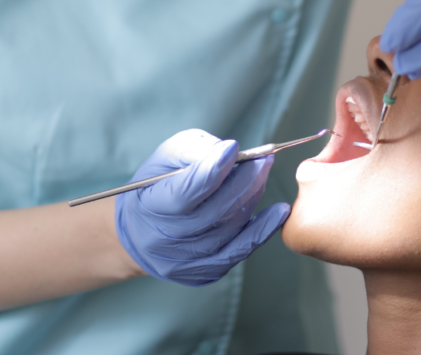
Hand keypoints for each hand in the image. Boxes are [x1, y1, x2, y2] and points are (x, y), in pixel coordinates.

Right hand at [114, 129, 289, 285]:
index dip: (212, 170)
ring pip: (230, 228)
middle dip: (244, 181)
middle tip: (262, 159)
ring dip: (253, 197)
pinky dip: (263, 230)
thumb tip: (230, 152)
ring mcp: (185, 260)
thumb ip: (195, 150)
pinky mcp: (204, 272)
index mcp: (150, 206)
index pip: (185, 191)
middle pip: (214, 211)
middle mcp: (165, 239)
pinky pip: (240, 251)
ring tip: (262, 174)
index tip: (234, 148)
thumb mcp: (165, 159)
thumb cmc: (158, 185)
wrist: (141, 232)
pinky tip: (279, 211)